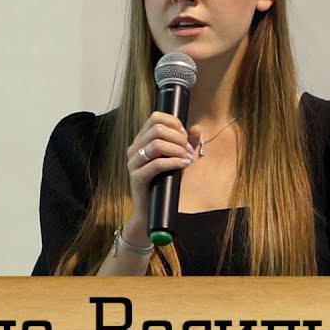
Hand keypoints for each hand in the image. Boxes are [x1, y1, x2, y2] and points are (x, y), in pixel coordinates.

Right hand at [123, 112, 198, 243]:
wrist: (151, 211)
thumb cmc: (164, 183)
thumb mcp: (178, 160)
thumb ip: (186, 144)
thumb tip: (196, 128)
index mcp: (141, 141)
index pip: (154, 118)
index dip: (173, 123)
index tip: (185, 135)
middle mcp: (134, 149)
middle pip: (157, 129)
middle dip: (178, 137)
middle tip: (189, 149)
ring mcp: (133, 163)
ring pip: (156, 144)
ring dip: (177, 149)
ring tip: (188, 158)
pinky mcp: (136, 177)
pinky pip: (157, 163)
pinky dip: (174, 162)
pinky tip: (185, 165)